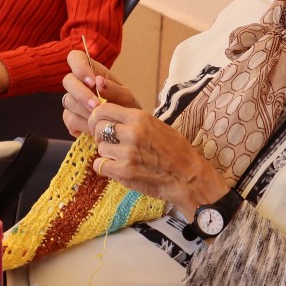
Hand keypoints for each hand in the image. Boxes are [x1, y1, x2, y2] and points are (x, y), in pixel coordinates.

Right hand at [61, 50, 139, 137]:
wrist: (127, 129)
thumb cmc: (126, 107)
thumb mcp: (126, 97)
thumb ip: (113, 88)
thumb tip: (99, 81)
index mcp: (93, 72)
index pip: (75, 58)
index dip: (79, 66)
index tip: (92, 81)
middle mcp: (79, 84)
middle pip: (68, 80)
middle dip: (81, 93)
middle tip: (96, 105)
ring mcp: (73, 101)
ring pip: (68, 101)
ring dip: (84, 111)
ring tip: (100, 119)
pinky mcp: (71, 118)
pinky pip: (69, 118)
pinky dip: (83, 124)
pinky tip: (94, 128)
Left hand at [89, 102, 229, 220]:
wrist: (187, 176)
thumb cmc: (175, 150)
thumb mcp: (156, 124)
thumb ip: (133, 120)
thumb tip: (110, 117)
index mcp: (139, 117)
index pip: (103, 109)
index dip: (98, 117)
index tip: (100, 123)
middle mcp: (131, 133)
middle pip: (98, 128)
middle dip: (99, 134)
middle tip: (109, 141)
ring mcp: (127, 153)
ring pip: (100, 147)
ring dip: (106, 152)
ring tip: (120, 156)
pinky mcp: (124, 172)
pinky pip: (100, 165)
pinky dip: (105, 167)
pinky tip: (116, 167)